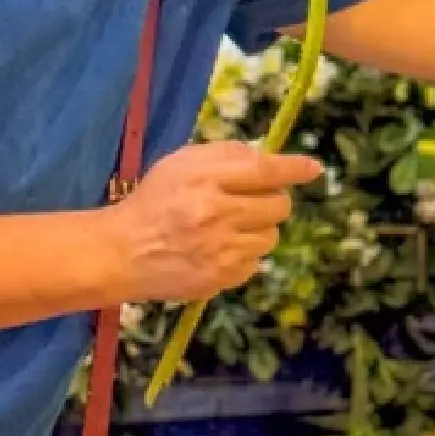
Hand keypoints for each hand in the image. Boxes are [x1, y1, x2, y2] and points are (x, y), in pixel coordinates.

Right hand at [110, 142, 322, 299]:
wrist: (120, 252)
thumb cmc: (154, 200)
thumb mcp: (182, 162)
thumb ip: (227, 155)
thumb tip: (270, 158)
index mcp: (205, 180)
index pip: (265, 170)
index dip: (294, 168)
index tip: (314, 168)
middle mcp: (216, 215)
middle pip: (279, 205)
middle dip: (271, 200)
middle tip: (248, 201)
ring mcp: (219, 251)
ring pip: (271, 237)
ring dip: (258, 229)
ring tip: (227, 227)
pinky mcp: (219, 280)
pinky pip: (255, 263)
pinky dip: (243, 255)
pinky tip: (217, 250)